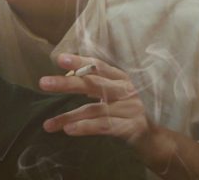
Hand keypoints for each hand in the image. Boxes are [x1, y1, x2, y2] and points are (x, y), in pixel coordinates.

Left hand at [39, 53, 154, 147]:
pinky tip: (69, 130)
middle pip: (93, 84)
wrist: (155, 140)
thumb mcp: (113, 96)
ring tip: (49, 124)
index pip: (98, 66)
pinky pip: (104, 126)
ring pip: (94, 109)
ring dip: (69, 116)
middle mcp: (126, 90)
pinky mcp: (133, 127)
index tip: (59, 58)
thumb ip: (94, 86)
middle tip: (44, 83)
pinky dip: (86, 127)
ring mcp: (130, 108)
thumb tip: (65, 79)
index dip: (79, 61)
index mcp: (120, 78)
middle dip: (67, 83)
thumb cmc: (128, 113)